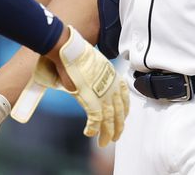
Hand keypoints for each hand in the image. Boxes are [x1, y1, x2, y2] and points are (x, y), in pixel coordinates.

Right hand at [11, 25, 128, 146]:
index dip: (124, 111)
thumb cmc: (77, 55)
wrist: (69, 51)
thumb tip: (90, 83)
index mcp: (114, 77)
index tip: (123, 118)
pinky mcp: (92, 101)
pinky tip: (89, 134)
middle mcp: (112, 88)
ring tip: (104, 142)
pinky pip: (96, 121)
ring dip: (107, 133)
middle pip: (119, 113)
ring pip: (109, 120)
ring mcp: (103, 95)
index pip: (124, 99)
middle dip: (118, 127)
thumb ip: (97, 77)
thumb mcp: (94, 65)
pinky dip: (93, 129)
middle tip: (115, 137)